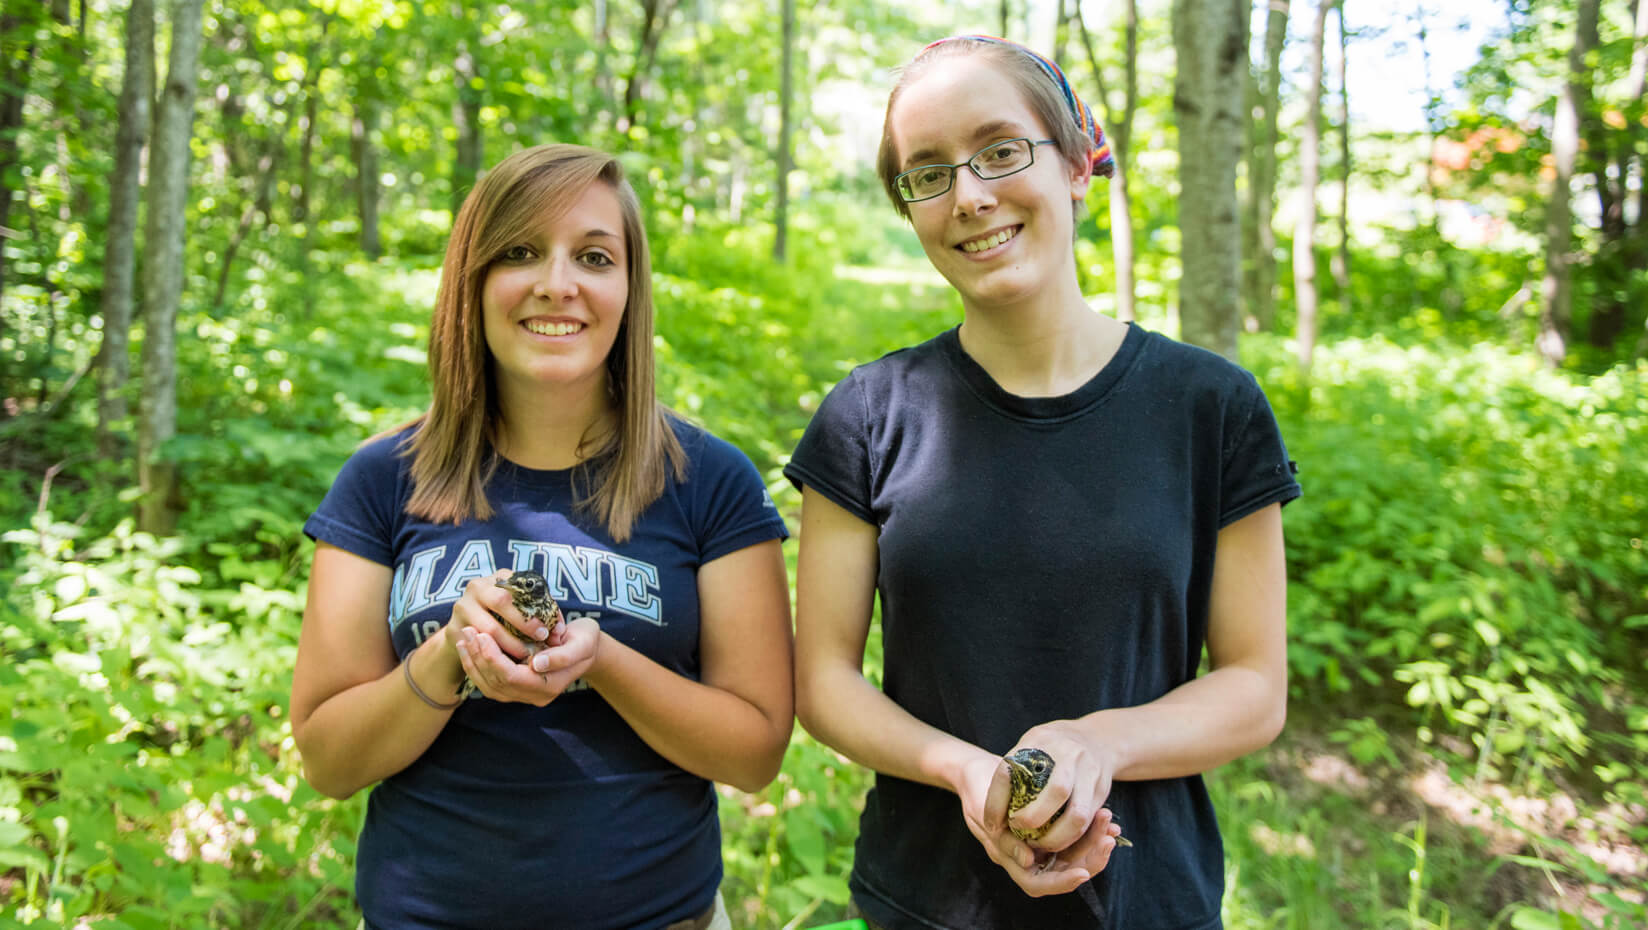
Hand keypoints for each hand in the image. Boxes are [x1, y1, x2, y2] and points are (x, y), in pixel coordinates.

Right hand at [445, 571, 557, 658]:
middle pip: (502, 601)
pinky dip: (494, 652)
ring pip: (489, 627)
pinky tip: (508, 661)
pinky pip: (477, 642)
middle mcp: (478, 587)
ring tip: (526, 654)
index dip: (540, 608)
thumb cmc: (506, 620)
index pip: (523, 588)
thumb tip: (560, 632)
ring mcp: (463, 606)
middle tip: (540, 640)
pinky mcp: (454, 628)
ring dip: (510, 643)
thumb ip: (542, 615)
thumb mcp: (522, 610)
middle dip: (524, 624)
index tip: (550, 629)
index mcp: (499, 577)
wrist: (467, 630)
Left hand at [455, 616, 599, 705]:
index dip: (493, 658)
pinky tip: (469, 649)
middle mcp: (535, 696)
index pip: (511, 677)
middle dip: (478, 657)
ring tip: (463, 639)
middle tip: (468, 631)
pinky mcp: (516, 687)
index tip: (482, 634)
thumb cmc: (585, 640)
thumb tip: (536, 664)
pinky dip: (476, 667)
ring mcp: (524, 694)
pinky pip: (490, 683)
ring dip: (473, 663)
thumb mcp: (582, 643)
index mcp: (549, 686)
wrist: (587, 648)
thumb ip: (562, 655)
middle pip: (496, 683)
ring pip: (489, 686)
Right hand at [952, 750, 1095, 896]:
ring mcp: (1038, 842)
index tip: (1083, 873)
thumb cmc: (977, 788)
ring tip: (1110, 825)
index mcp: (1007, 856)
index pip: (1037, 882)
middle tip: (1108, 841)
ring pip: (1073, 855)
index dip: (1061, 881)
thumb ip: (1004, 841)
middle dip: (1090, 859)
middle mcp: (1026, 854)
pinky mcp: (1050, 826)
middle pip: (1063, 870)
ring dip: (1094, 842)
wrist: (979, 769)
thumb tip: (1028, 861)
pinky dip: (1091, 830)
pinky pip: (1075, 836)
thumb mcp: (983, 811)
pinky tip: (1106, 820)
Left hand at [990, 723, 1126, 879]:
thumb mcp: (1030, 744)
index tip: (990, 822)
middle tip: (1018, 832)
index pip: (1012, 770)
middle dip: (1033, 819)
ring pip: (1077, 815)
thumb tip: (991, 815)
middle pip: (1056, 791)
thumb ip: (1012, 771)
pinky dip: (1071, 837)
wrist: (1098, 739)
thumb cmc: (1052, 746)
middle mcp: (1070, 754)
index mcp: (1042, 739)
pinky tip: (1057, 842)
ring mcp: (1090, 771)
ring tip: (1038, 844)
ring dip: (1056, 837)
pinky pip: (1088, 822)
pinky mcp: (1101, 790)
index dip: (997, 800)